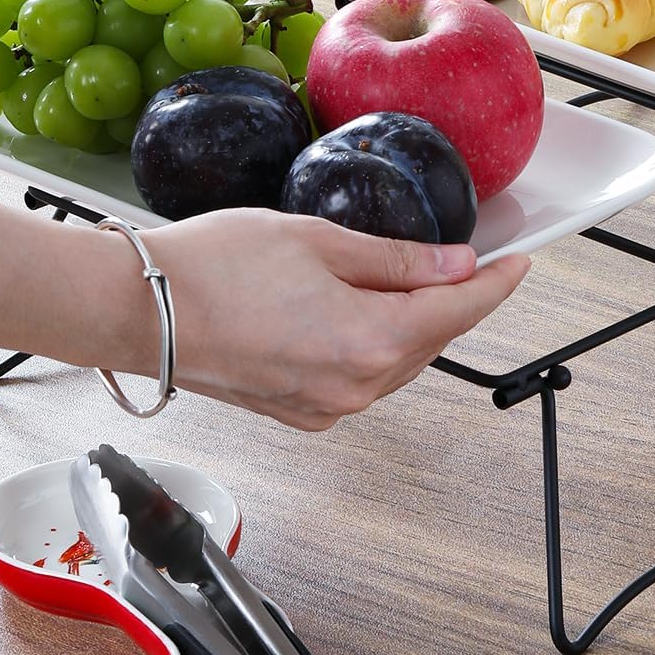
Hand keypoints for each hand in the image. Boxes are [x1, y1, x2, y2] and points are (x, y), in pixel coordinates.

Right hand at [131, 209, 529, 428]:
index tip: (519, 263)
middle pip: (430, 338)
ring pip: (397, 361)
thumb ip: (396, 259)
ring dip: (411, 323)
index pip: (459, 310)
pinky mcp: (298, 413)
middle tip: (464, 258)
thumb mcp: (318, 241)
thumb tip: (455, 265)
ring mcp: (325, 407)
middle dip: (452, 299)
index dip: (496, 283)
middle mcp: (354, 387)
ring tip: (405, 277)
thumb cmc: (211, 267)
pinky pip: (360, 378)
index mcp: (368, 341)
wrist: (134, 310)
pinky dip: (373, 345)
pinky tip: (359, 311)